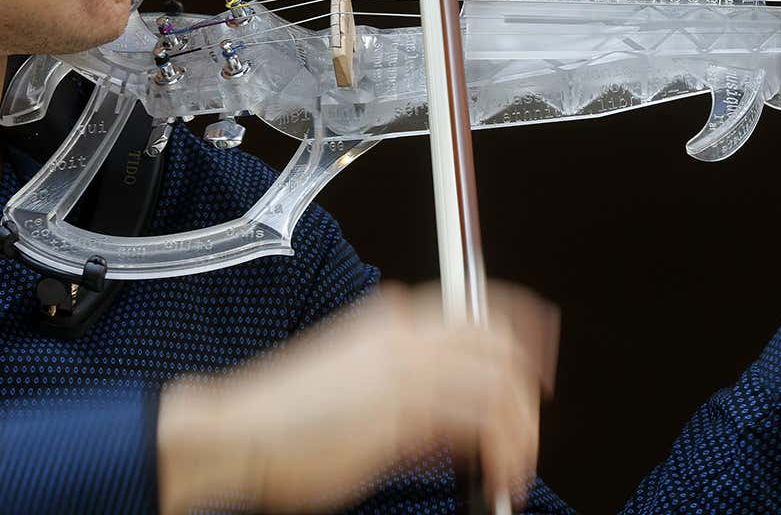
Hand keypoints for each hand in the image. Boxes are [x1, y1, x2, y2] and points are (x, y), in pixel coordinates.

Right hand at [157, 281, 559, 512]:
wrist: (238, 432)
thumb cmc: (287, 417)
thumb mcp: (359, 384)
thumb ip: (413, 394)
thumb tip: (456, 423)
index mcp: (396, 318)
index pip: (481, 307)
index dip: (525, 328)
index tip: (541, 359)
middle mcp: (408, 333)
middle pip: (500, 345)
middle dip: (528, 388)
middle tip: (532, 428)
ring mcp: (407, 368)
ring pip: (498, 386)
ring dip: (518, 431)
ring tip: (514, 467)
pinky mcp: (403, 409)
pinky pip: (478, 424)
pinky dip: (499, 451)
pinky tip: (495, 473)